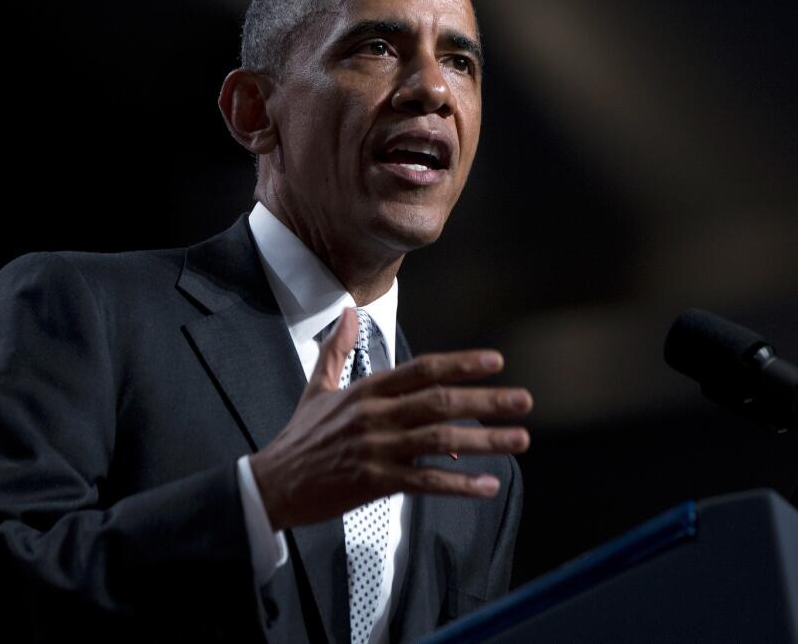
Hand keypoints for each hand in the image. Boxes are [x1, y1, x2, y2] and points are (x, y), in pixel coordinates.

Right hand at [248, 307, 532, 530]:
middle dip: (486, 401)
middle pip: (439, 402)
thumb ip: (336, 350)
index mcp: (366, 391)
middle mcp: (374, 416)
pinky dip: (459, 484)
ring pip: (439, 442)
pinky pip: (425, 483)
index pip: (422, 370)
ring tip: (520, 439)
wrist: (272, 485)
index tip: (496, 361)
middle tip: (525, 401)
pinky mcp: (373, 483)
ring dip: (484, 441)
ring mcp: (375, 450)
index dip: (460, 364)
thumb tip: (345, 312)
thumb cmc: (299, 438)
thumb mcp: (316, 388)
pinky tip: (488, 485)